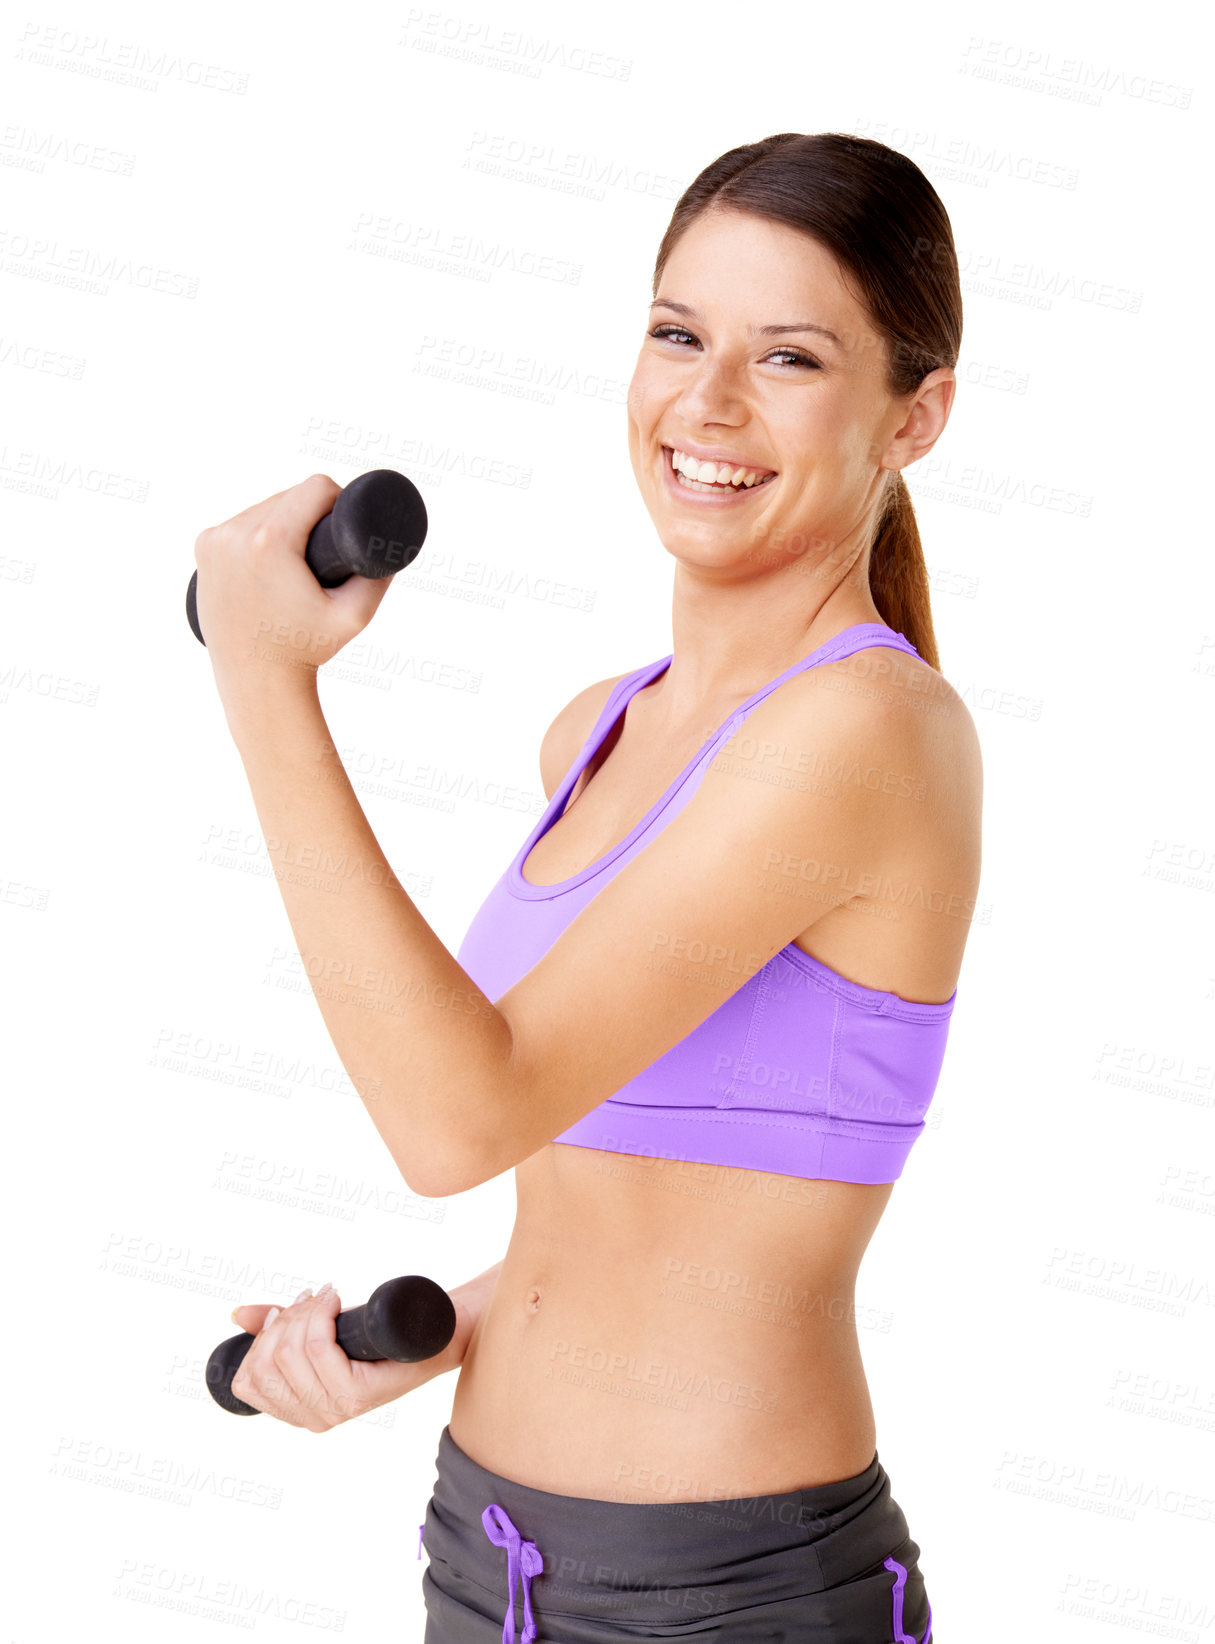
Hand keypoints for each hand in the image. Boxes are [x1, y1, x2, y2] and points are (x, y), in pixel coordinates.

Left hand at [192, 473, 393, 697]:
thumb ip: (378, 579)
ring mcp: (214, 540)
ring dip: (284, 521)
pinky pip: (240, 523)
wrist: (255, 678)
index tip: (343, 525)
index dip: (338, 500)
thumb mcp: (353, 617)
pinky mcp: (204, 549)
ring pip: (263, 507)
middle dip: (310, 514)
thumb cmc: (304, 649)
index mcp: (269, 542)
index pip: (314, 489)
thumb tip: (389, 548)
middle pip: (288, 495)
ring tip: (297, 558)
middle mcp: (234, 534)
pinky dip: (257, 531)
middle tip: (324, 549)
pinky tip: (268, 556)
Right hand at [229, 1282, 453, 1432]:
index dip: (259, 1340)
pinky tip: (335, 1302)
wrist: (431, 1334)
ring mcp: (338, 1409)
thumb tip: (237, 1315)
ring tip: (325, 1298)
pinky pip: (319, 1348)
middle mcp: (316, 1419)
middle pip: (268, 1363)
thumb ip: (277, 1330)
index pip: (247, 1382)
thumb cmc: (375, 1337)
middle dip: (283, 1320)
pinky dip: (321, 1315)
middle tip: (310, 1299)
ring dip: (304, 1313)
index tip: (281, 1312)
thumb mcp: (319, 1332)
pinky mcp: (360, 1394)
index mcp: (299, 1413)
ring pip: (292, 1352)